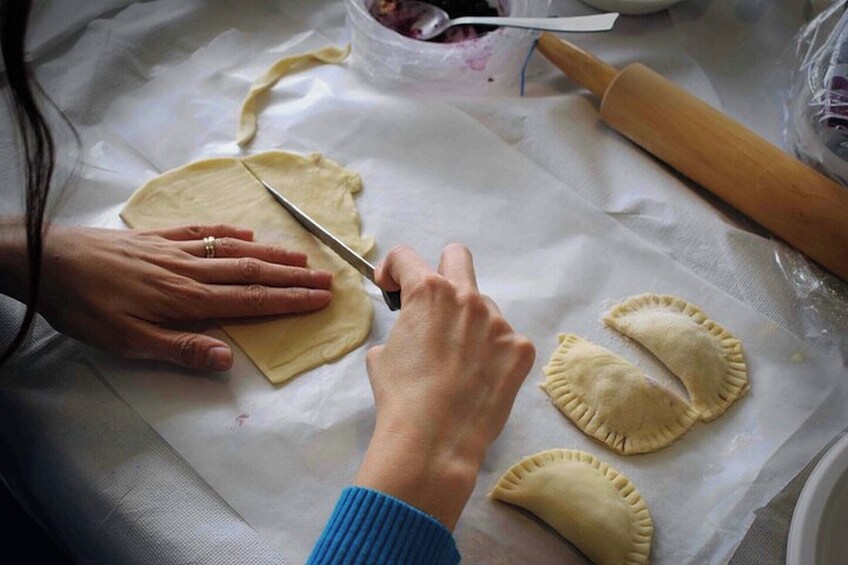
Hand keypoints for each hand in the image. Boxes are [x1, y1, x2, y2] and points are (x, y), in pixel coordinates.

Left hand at [36, 224, 331, 370]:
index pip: (250, 300)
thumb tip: (228, 360)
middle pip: (251, 272)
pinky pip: (202, 232)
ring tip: (301, 257)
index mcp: (187, 299)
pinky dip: (229, 233)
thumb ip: (179, 348)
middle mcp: (190, 270)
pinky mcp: (157, 238)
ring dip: (271, 254)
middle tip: (326, 278)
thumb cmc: (85, 307)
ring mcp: (175, 249)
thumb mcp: (126, 341)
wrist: (47, 260)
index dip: (289, 300)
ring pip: (233, 250)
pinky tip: (246, 234)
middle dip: (292, 277)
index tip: (320, 298)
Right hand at [354, 244, 535, 529]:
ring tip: (457, 364)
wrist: (435, 441)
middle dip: (440, 270)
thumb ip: (399, 329)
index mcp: (427, 292)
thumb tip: (409, 332)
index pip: (406, 257)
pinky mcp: (520, 349)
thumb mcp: (381, 356)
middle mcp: (467, 298)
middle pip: (457, 257)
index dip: (392, 269)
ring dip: (469, 324)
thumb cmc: (400, 398)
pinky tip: (479, 379)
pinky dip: (491, 354)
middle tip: (434, 303)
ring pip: (483, 307)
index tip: (391, 286)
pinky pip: (504, 340)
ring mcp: (498, 322)